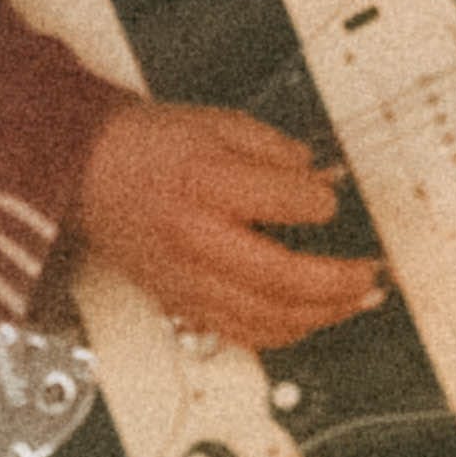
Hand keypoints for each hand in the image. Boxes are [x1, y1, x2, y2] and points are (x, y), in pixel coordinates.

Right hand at [70, 102, 382, 353]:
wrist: (84, 172)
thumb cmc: (145, 146)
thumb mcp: (215, 123)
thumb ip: (273, 149)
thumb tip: (318, 174)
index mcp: (205, 182)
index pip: (284, 201)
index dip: (321, 202)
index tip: (333, 199)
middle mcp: (195, 238)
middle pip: (280, 278)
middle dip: (338, 282)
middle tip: (370, 274)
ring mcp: (186, 278)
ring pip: (265, 318)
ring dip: (321, 315)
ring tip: (355, 302)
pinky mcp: (180, 301)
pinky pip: (240, 333)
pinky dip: (283, 333)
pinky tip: (309, 320)